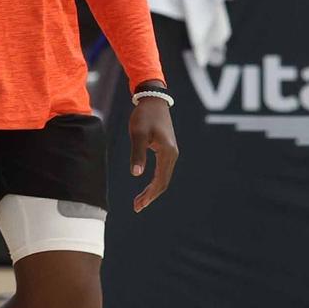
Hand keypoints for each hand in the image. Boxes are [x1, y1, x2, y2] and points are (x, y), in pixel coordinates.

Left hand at [129, 96, 178, 212]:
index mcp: (168, 152)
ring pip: (163, 177)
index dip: (150, 195)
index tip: (138, 205)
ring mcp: (171, 152)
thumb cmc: (144, 115)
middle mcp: (172, 154)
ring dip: (152, 190)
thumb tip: (136, 175)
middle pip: (163, 182)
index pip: (160, 180)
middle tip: (137, 207)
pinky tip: (146, 186)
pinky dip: (154, 181)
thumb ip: (137, 154)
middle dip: (150, 196)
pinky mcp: (166, 150)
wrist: (153, 100)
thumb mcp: (138, 133)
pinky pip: (162, 171)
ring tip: (139, 201)